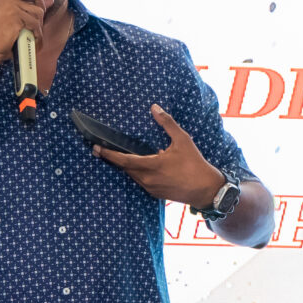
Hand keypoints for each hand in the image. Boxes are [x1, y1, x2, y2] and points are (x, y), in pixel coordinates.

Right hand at [0, 0, 53, 62]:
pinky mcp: (15, 13)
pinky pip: (36, 21)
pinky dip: (37, 32)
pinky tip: (31, 37)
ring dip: (38, 22)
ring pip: (38, 8)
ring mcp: (8, 1)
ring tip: (30, 30)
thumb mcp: (14, 13)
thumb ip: (30, 3)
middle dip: (41, 4)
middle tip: (39, 16)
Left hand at [94, 104, 222, 205]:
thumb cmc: (195, 164)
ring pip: (132, 176)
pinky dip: (137, 173)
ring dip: (125, 166)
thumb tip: (154, 107)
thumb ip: (167, 123)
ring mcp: (151, 188)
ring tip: (118, 156)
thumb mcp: (182, 140)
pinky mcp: (155, 194)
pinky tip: (139, 166)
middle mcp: (147, 179)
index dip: (108, 154)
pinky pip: (141, 182)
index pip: (123, 160)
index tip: (96, 148)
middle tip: (100, 150)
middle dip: (112, 159)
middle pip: (124, 168)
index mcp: (151, 166)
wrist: (206, 190)